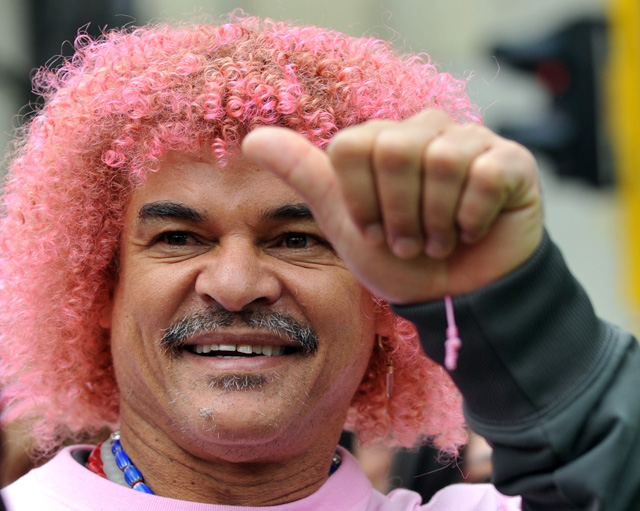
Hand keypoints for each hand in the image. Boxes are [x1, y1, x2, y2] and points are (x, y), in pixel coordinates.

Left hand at [242, 110, 542, 304]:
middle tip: (409, 242)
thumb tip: (253, 138)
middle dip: (398, 214)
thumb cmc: (400, 260)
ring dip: (435, 222)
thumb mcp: (345, 224)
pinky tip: (472, 231)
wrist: (456, 296)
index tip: (373, 231)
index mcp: (381, 140)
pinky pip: (485, 175)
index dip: (359, 199)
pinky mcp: (511, 161)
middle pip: (393, 148)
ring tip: (440, 242)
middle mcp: (424, 129)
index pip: (351, 145)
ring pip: (441, 160)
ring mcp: (471, 141)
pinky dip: (472, 218)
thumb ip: (305, 176)